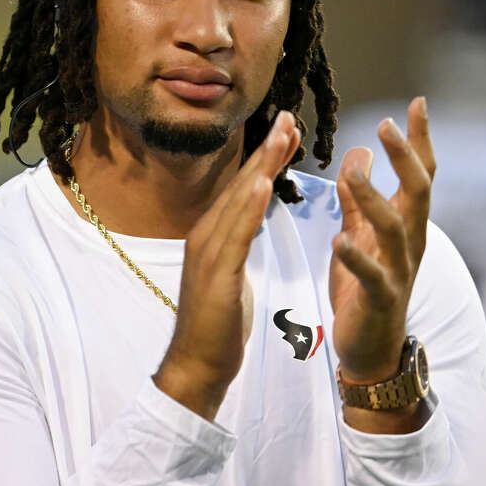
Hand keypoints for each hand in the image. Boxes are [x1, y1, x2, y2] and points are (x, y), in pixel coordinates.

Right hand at [154, 111, 301, 420]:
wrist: (196, 367)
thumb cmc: (217, 328)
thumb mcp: (231, 277)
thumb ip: (236, 247)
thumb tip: (246, 226)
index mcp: (212, 237)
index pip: (243, 189)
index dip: (265, 158)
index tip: (287, 130)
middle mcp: (205, 236)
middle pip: (240, 185)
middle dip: (266, 150)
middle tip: (290, 117)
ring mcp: (207, 254)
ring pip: (238, 201)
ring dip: (261, 166)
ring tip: (282, 137)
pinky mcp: (214, 275)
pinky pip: (235, 236)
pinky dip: (247, 207)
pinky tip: (261, 184)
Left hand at [329, 97, 435, 389]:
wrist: (370, 349)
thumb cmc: (364, 289)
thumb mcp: (359, 234)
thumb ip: (357, 197)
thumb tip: (358, 153)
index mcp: (405, 225)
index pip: (419, 174)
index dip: (419, 140)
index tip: (417, 103)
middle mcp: (410, 243)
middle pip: (417, 192)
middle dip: (405, 158)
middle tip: (386, 124)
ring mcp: (399, 271)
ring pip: (395, 227)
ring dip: (374, 197)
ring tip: (353, 171)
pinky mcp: (380, 298)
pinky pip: (372, 274)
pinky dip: (357, 256)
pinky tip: (339, 239)